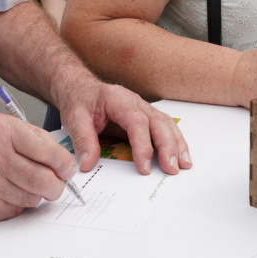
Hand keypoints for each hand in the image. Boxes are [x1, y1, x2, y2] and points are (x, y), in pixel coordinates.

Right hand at [0, 113, 76, 220]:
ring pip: (33, 198)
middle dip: (57, 185)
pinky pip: (15, 209)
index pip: (48, 151)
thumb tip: (59, 156)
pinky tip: (3, 190)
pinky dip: (15, 203)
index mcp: (1, 131)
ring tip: (22, 183)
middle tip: (56, 183)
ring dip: (34, 194)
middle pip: (45, 180)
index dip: (64, 163)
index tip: (68, 168)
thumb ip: (28, 137)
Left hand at [55, 79, 190, 176]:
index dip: (142, 145)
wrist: (80, 88)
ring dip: (177, 144)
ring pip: (166, 124)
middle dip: (168, 147)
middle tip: (171, 169)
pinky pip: (165, 128)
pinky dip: (175, 142)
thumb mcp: (74, 118)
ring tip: (183, 165)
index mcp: (118, 99)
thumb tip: (88, 164)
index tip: (144, 166)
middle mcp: (135, 102)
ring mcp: (143, 109)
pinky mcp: (146, 118)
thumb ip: (82, 140)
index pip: (136, 122)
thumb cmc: (80, 100)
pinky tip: (180, 156)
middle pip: (158, 122)